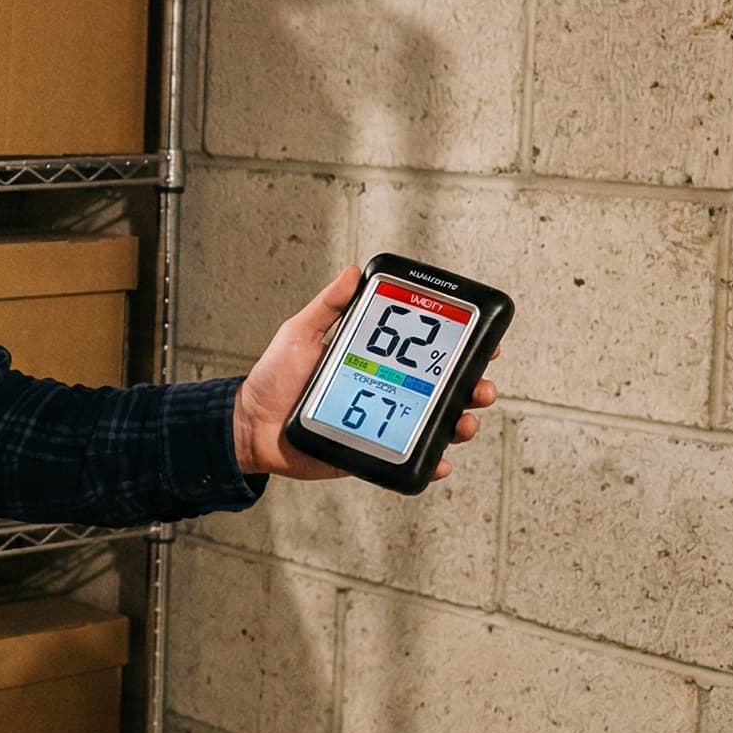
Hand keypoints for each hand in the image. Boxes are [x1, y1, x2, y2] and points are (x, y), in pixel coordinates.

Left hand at [234, 265, 499, 482]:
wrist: (251, 428)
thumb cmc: (273, 380)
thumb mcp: (299, 335)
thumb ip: (327, 307)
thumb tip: (351, 273)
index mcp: (375, 359)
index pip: (425, 350)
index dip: (457, 344)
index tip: (481, 337)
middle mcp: (387, 388)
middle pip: (443, 387)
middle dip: (472, 385)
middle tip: (479, 385)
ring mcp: (384, 420)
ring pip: (437, 422)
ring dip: (460, 422)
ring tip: (463, 421)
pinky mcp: (374, 451)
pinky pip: (411, 458)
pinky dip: (433, 460)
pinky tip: (440, 458)